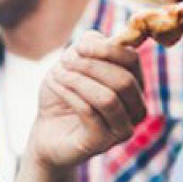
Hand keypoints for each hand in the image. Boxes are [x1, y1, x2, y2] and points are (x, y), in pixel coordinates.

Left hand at [28, 33, 148, 170]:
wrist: (46, 131)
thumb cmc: (63, 95)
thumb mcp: (73, 63)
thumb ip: (89, 47)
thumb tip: (96, 39)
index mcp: (135, 85)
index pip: (132, 60)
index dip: (107, 49)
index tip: (80, 46)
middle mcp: (136, 108)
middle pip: (124, 80)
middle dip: (91, 67)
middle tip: (64, 61)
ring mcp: (122, 129)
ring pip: (108, 98)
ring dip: (79, 81)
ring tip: (57, 74)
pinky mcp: (102, 143)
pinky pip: (89, 113)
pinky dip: (69, 95)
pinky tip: (56, 86)